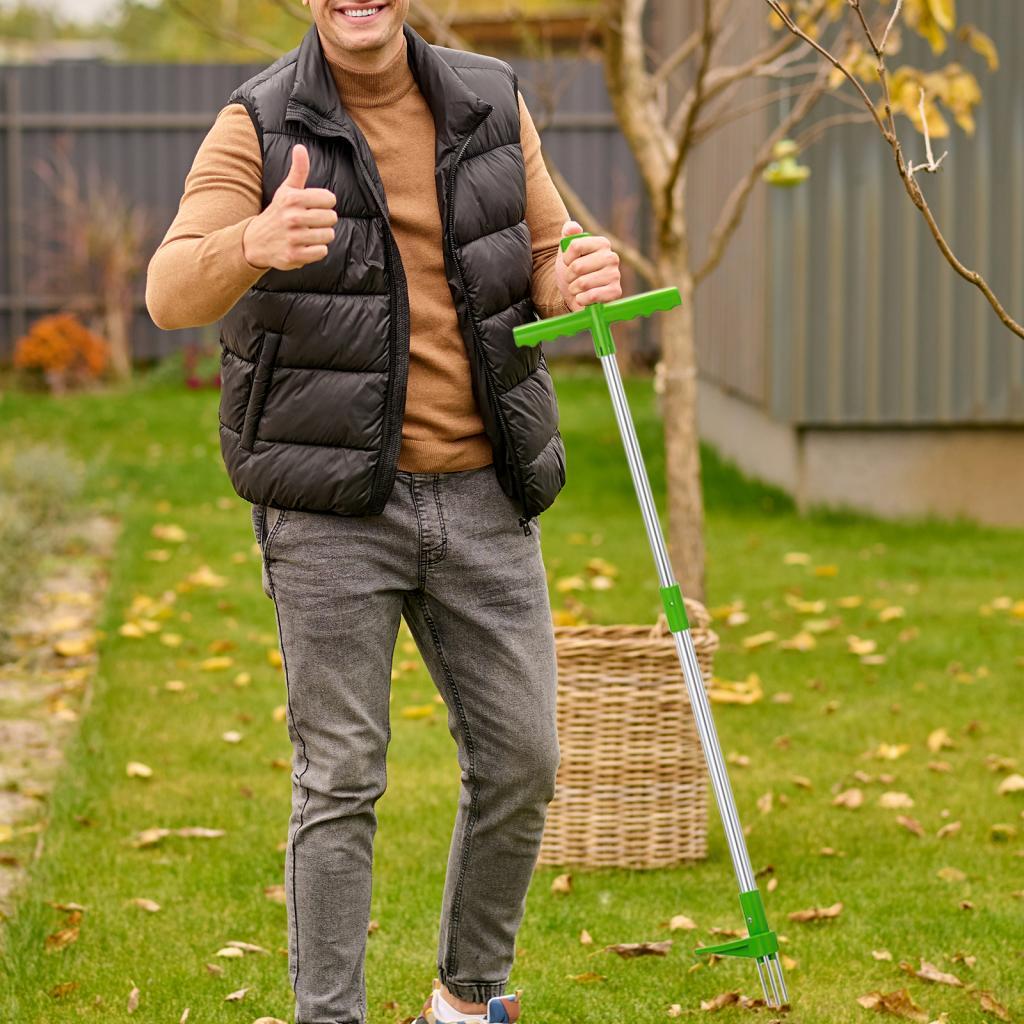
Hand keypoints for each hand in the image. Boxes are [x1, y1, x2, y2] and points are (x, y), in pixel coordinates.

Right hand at [242, 144, 338, 270]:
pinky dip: (316, 250)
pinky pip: (322, 251)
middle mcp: (293, 217)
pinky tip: (306, 246)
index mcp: (293, 199)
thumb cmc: (277, 213)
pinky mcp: (294, 255)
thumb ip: (298, 170)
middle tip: (311, 222)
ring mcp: (294, 237)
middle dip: (325, 221)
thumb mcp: (286, 190)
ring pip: (328, 235)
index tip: (314, 206)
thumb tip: (300, 147)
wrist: (256, 241)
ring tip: (308, 234)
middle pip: (332, 218)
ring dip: (321, 236)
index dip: (325, 204)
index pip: (330, 199)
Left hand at [555, 219, 622, 311]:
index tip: (568, 262)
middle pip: (577, 266)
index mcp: (602, 243)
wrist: (576, 294)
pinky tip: (584, 298)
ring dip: (574, 289)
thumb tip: (573, 227)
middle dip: (569, 276)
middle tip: (573, 278)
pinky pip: (591, 296)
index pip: (575, 246)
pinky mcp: (616, 292)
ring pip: (583, 283)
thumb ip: (568, 233)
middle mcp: (612, 257)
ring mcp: (615, 275)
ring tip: (578, 288)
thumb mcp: (566, 250)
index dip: (566, 258)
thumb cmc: (572, 270)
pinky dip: (582, 299)